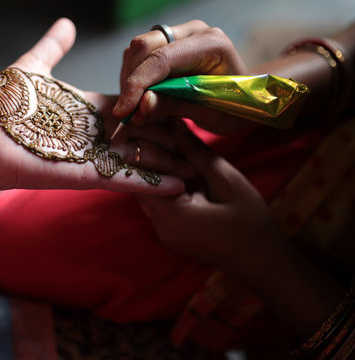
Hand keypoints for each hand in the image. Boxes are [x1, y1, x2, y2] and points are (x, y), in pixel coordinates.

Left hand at [0, 18, 189, 195]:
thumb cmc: (0, 106)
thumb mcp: (32, 68)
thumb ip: (53, 47)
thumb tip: (66, 23)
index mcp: (86, 109)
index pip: (128, 108)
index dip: (151, 106)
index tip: (177, 103)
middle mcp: (94, 134)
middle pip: (140, 135)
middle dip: (166, 138)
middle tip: (198, 139)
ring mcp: (93, 157)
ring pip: (139, 159)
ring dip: (168, 162)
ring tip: (199, 165)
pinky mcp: (88, 175)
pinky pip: (126, 179)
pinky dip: (153, 182)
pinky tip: (181, 182)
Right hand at [113, 20, 250, 133]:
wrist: (248, 97)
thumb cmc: (236, 106)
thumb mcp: (210, 115)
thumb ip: (175, 105)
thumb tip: (141, 105)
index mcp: (211, 44)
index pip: (162, 59)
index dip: (137, 85)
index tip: (122, 111)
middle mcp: (193, 32)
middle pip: (144, 47)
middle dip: (130, 82)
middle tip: (127, 114)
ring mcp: (180, 34)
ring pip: (137, 50)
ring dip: (129, 81)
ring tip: (136, 112)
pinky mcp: (170, 43)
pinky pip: (141, 57)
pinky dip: (134, 79)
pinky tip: (140, 101)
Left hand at [137, 119, 282, 274]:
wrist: (260, 261)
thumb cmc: (250, 221)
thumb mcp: (226, 180)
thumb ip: (196, 153)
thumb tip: (173, 123)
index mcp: (172, 214)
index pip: (140, 175)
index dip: (145, 149)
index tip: (154, 128)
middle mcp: (159, 225)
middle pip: (141, 182)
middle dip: (150, 155)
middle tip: (163, 131)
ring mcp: (161, 230)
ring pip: (149, 190)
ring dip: (158, 168)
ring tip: (173, 145)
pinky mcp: (168, 231)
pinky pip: (159, 200)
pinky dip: (166, 182)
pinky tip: (181, 167)